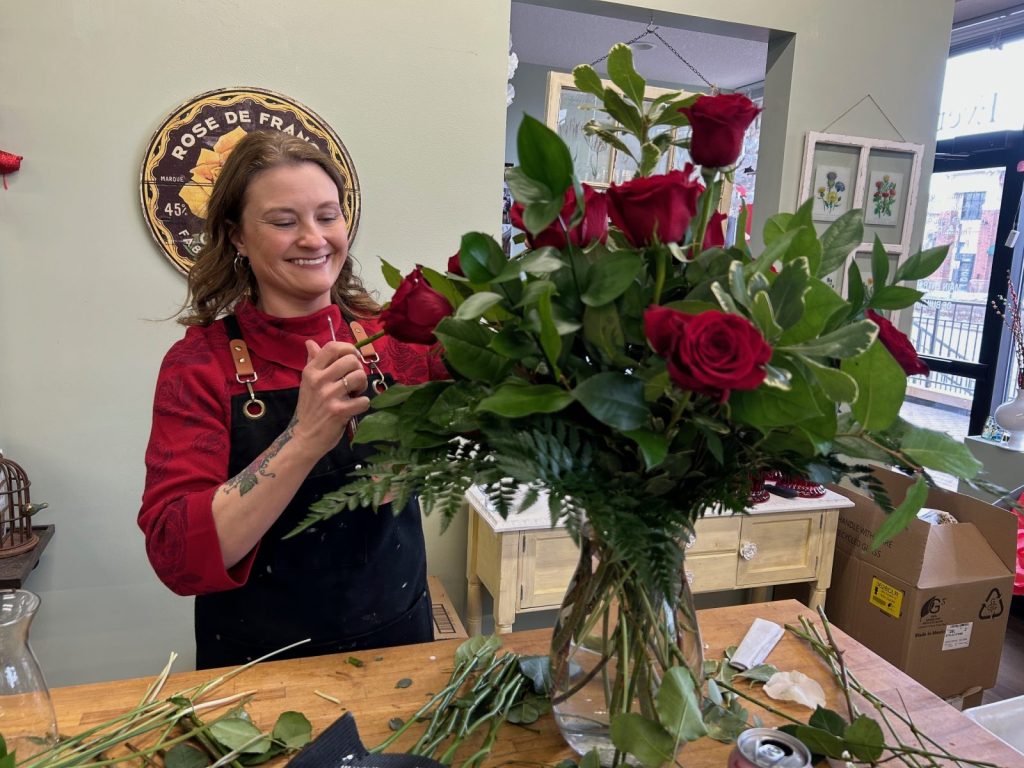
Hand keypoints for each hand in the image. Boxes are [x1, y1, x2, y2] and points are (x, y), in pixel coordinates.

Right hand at [290, 339, 369, 459]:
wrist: (305, 437)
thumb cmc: (310, 408)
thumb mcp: (307, 383)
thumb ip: (312, 361)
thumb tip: (310, 342)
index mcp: (311, 371)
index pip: (332, 347)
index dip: (349, 349)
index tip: (353, 358)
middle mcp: (319, 380)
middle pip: (351, 360)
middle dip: (358, 370)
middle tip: (354, 382)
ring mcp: (328, 395)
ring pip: (359, 377)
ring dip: (363, 386)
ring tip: (355, 394)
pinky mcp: (338, 411)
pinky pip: (364, 400)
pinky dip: (364, 404)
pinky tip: (355, 408)